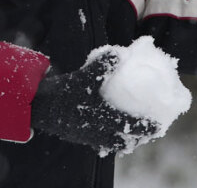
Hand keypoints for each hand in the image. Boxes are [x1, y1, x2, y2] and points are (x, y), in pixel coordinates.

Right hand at [31, 49, 160, 155]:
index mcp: (102, 121)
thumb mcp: (82, 77)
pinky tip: (108, 130)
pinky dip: (106, 137)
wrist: (38, 106)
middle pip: (123, 140)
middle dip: (137, 137)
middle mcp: (97, 133)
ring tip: (131, 133)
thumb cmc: (63, 93)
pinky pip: (97, 140)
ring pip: (111, 142)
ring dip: (123, 138)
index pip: (130, 127)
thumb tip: (118, 53)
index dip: (146, 127)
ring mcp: (87, 136)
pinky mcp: (78, 135)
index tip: (159, 125)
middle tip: (148, 131)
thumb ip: (101, 66)